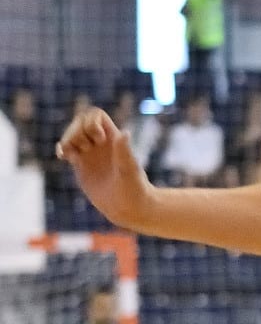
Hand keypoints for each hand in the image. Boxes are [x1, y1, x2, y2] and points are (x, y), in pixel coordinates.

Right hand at [57, 107, 151, 228]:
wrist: (129, 208)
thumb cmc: (135, 190)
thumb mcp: (129, 170)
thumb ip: (124, 152)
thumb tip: (125, 132)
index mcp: (113, 138)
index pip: (95, 115)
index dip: (91, 122)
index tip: (98, 139)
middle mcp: (101, 143)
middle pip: (79, 122)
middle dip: (74, 131)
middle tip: (82, 149)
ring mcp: (90, 153)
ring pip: (71, 135)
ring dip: (67, 140)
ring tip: (72, 156)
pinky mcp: (82, 165)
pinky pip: (67, 149)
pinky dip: (62, 149)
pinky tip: (63, 157)